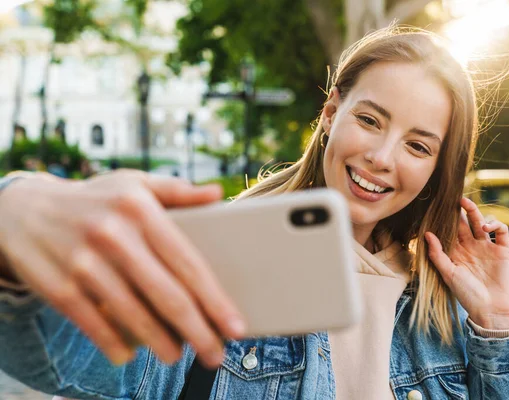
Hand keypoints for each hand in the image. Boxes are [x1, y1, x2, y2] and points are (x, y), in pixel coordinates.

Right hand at [0, 170, 245, 366]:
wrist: (22, 209)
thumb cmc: (94, 199)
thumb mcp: (134, 184)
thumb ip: (177, 191)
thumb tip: (219, 194)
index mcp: (140, 209)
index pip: (188, 262)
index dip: (215, 299)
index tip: (235, 325)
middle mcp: (114, 236)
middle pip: (167, 295)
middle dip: (198, 332)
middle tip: (216, 355)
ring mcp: (84, 263)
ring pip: (134, 316)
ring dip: (162, 343)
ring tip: (178, 356)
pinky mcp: (59, 287)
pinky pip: (95, 325)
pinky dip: (114, 345)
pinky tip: (129, 355)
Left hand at [425, 197, 508, 329]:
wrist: (490, 309)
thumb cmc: (466, 294)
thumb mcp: (448, 273)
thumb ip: (437, 254)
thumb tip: (427, 233)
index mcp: (456, 252)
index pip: (450, 230)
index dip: (445, 219)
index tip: (438, 206)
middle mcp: (471, 247)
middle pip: (464, 222)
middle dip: (459, 210)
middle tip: (453, 197)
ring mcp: (487, 247)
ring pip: (481, 222)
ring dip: (474, 211)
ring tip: (466, 204)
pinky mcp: (503, 250)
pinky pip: (502, 231)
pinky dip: (495, 224)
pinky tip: (486, 227)